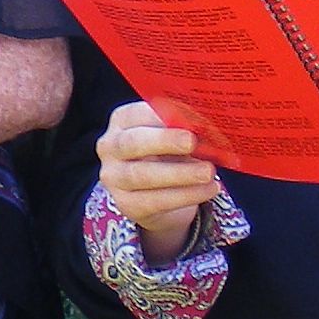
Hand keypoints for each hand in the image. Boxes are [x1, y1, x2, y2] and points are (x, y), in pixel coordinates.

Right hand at [96, 101, 220, 266]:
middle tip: (192, 141)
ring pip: (143, 175)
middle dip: (165, 141)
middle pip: (133, 142)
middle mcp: (110, 147)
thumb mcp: (173, 135)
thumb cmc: (169, 153)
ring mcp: (114, 178)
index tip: (189, 116)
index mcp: (121, 121)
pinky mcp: (127, 205)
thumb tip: (208, 125)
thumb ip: (184, 127)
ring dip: (180, 173)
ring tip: (208, 172)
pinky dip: (186, 195)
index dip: (163, 115)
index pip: (137, 114)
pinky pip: (156, 201)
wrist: (160, 194)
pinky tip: (208, 189)